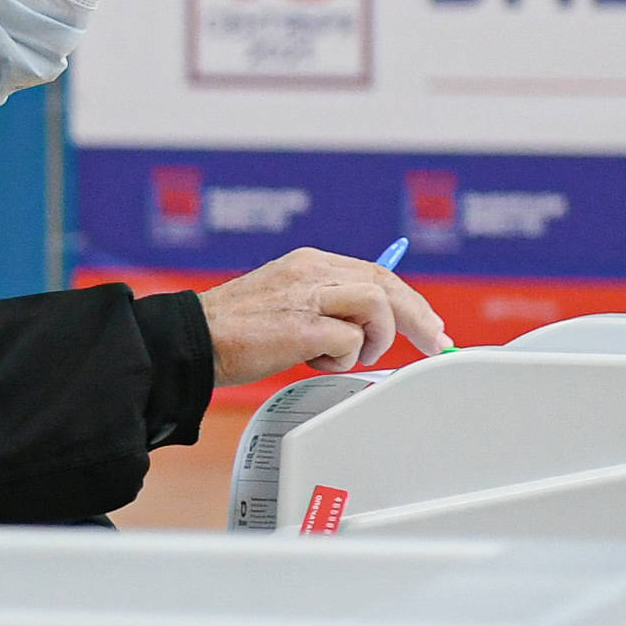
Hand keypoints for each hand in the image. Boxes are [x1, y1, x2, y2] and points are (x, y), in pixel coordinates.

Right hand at [198, 248, 451, 381]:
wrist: (191, 341)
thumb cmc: (232, 332)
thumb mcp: (286, 304)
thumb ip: (323, 307)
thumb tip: (362, 329)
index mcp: (310, 263)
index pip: (377, 273)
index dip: (410, 300)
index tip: (429, 324)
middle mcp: (313, 272)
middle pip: (388, 285)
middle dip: (419, 319)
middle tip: (434, 344)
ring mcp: (308, 296)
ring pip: (378, 305)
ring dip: (373, 339)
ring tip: (346, 356)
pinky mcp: (303, 325)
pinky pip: (350, 340)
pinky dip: (343, 358)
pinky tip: (316, 362)